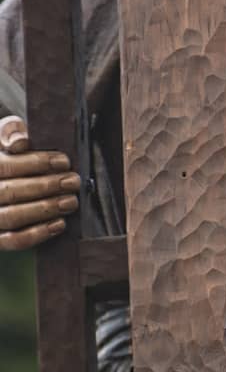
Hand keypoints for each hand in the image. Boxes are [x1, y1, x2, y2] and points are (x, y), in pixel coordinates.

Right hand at [0, 115, 80, 251]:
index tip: (63, 161)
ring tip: (71, 201)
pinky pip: (14, 240)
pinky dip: (38, 234)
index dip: (36, 163)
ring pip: (12, 217)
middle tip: (73, 181)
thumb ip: (10, 130)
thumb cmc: (8, 156)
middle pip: (11, 192)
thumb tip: (19, 141)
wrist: (5, 178)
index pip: (5, 166)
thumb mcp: (4, 136)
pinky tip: (59, 224)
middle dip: (47, 186)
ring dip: (46, 209)